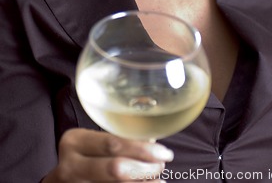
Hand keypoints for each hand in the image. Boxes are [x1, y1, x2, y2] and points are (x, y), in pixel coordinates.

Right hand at [42, 128, 173, 181]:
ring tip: (158, 179)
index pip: (112, 143)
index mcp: (75, 141)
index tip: (163, 152)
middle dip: (144, 168)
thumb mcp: (92, 142)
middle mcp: (70, 165)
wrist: (62, 179)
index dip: (141, 148)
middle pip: (114, 168)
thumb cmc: (84, 155)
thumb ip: (117, 139)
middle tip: (161, 165)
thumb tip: (153, 140)